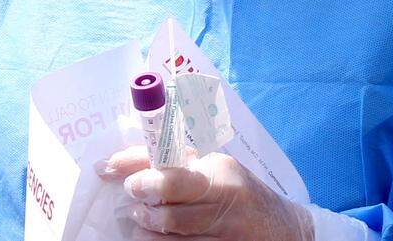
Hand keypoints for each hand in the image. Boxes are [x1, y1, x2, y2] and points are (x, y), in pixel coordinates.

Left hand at [99, 146, 313, 240]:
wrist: (286, 230)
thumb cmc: (241, 194)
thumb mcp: (216, 168)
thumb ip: (178, 160)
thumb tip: (126, 159)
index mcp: (219, 170)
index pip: (170, 165)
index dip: (133, 167)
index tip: (106, 169)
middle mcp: (224, 199)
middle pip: (170, 201)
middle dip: (142, 198)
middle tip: (133, 199)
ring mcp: (226, 231)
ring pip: (172, 233)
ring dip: (147, 228)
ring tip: (143, 220)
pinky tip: (156, 239)